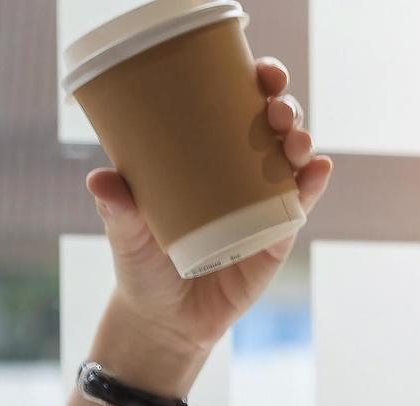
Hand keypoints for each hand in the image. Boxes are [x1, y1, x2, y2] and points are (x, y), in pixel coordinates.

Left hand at [84, 56, 332, 389]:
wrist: (166, 321)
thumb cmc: (142, 268)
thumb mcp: (126, 236)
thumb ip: (118, 210)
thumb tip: (100, 180)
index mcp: (203, 157)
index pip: (234, 108)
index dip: (254, 83)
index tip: (259, 71)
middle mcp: (239, 173)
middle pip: (272, 128)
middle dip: (283, 108)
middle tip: (276, 108)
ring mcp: (263, 203)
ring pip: (292, 161)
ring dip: (301, 142)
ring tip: (296, 140)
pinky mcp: (277, 236)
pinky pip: (301, 204)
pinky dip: (313, 185)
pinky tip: (319, 169)